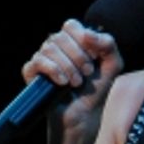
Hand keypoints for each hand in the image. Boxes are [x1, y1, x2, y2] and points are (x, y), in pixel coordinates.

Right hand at [22, 20, 123, 143]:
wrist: (82, 118)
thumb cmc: (95, 92)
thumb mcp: (112, 66)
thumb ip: (108, 44)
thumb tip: (87, 33)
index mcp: (72, 42)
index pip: (70, 25)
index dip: (82, 39)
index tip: (93, 58)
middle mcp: (55, 48)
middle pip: (60, 36)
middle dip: (77, 56)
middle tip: (86, 74)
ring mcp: (42, 60)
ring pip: (48, 48)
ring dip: (67, 66)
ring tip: (75, 83)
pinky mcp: (32, 74)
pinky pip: (36, 61)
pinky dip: (52, 70)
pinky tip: (62, 83)